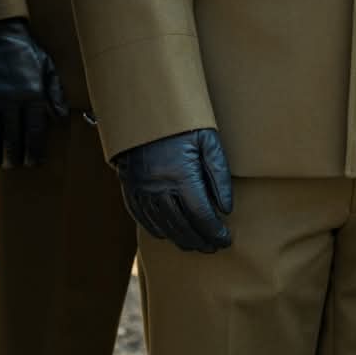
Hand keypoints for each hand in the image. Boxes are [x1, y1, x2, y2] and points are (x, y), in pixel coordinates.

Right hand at [0, 18, 66, 167]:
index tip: (33, 161)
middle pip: (15, 135)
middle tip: (16, 165)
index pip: (35, 130)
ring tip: (2, 162)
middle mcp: (15, 99)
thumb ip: (55, 91)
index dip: (34, 149)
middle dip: (16, 154)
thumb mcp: (47, 65)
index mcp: (34, 93)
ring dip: (0, 150)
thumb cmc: (25, 49)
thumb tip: (62, 116)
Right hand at [113, 128, 232, 252]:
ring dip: (180, 239)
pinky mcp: (129, 185)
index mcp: (181, 174)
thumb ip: (219, 175)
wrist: (144, 107)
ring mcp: (141, 187)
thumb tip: (226, 208)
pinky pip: (141, 216)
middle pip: (182, 225)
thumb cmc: (181, 122)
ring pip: (162, 225)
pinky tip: (168, 234)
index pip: (201, 215)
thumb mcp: (207, 140)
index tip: (225, 239)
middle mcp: (159, 185)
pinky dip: (156, 229)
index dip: (215, 232)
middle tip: (213, 247)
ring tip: (195, 245)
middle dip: (200, 240)